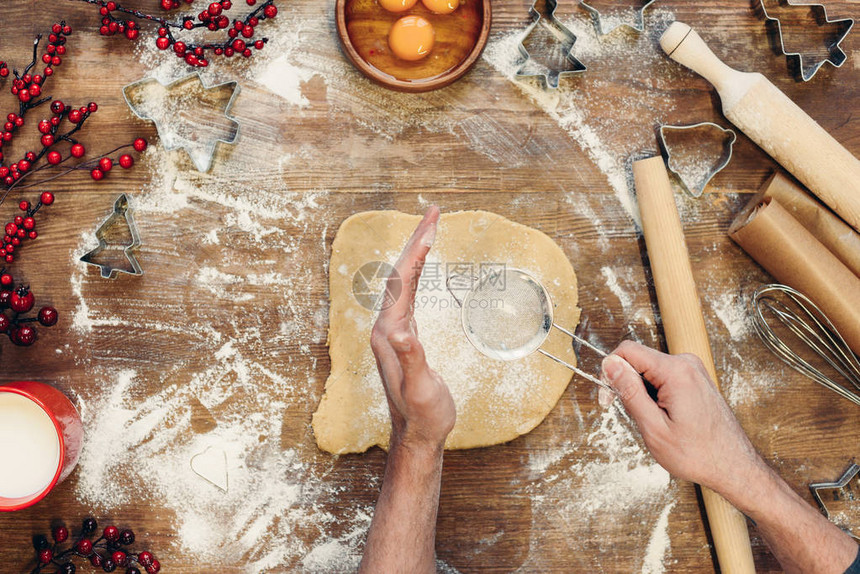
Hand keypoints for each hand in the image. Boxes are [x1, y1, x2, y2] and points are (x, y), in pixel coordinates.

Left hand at [370, 206, 455, 450]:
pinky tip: (423, 268)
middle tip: (434, 210)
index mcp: (388, 334)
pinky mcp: (402, 337)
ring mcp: (393, 332)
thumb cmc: (422, 415)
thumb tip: (401, 331)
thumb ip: (412, 358)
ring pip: (403, 282)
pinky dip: (418, 273)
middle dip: (416, 240)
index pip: (402, 283)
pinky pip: (409, 294)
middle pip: (400, 275)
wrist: (416, 435)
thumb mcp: (421, 388)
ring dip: (416, 253)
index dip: (416, 252)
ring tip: (431, 228)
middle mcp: (386, 328)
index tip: (431, 226)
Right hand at [600, 341, 763, 495]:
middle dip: (626, 384)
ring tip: (654, 421)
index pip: (628, 351)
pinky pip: (663, 377)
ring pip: (649, 370)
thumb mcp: (654, 428)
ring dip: (642, 393)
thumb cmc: (698, 454)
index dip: (610, 371)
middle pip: (638, 360)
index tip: (609, 397)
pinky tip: (664, 417)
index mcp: (676, 372)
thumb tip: (610, 364)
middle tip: (632, 416)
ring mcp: (693, 370)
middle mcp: (686, 364)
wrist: (733, 466)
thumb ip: (630, 392)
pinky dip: (655, 395)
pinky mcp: (695, 378)